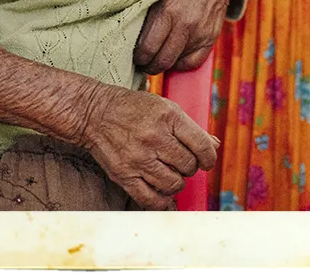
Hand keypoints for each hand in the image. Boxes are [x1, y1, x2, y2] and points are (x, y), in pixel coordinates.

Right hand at [79, 84, 218, 209]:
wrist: (95, 113)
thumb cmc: (134, 108)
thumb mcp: (166, 108)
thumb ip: (191, 128)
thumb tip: (214, 145)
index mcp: (169, 118)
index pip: (201, 145)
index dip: (209, 158)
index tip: (207, 161)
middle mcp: (155, 138)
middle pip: (188, 166)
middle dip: (191, 167)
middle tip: (183, 162)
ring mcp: (138, 158)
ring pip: (173, 184)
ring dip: (177, 182)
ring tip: (171, 173)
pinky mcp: (124, 175)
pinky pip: (149, 199)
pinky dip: (162, 202)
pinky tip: (164, 195)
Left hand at [135, 0, 245, 74]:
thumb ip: (147, 15)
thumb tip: (129, 38)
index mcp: (168, 11)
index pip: (147, 49)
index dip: (138, 58)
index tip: (136, 56)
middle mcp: (185, 25)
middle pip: (161, 61)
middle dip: (149, 65)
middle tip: (144, 61)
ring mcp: (200, 33)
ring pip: (176, 64)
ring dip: (165, 63)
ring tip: (159, 56)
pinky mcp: (211, 38)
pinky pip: (193, 63)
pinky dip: (182, 63)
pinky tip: (176, 56)